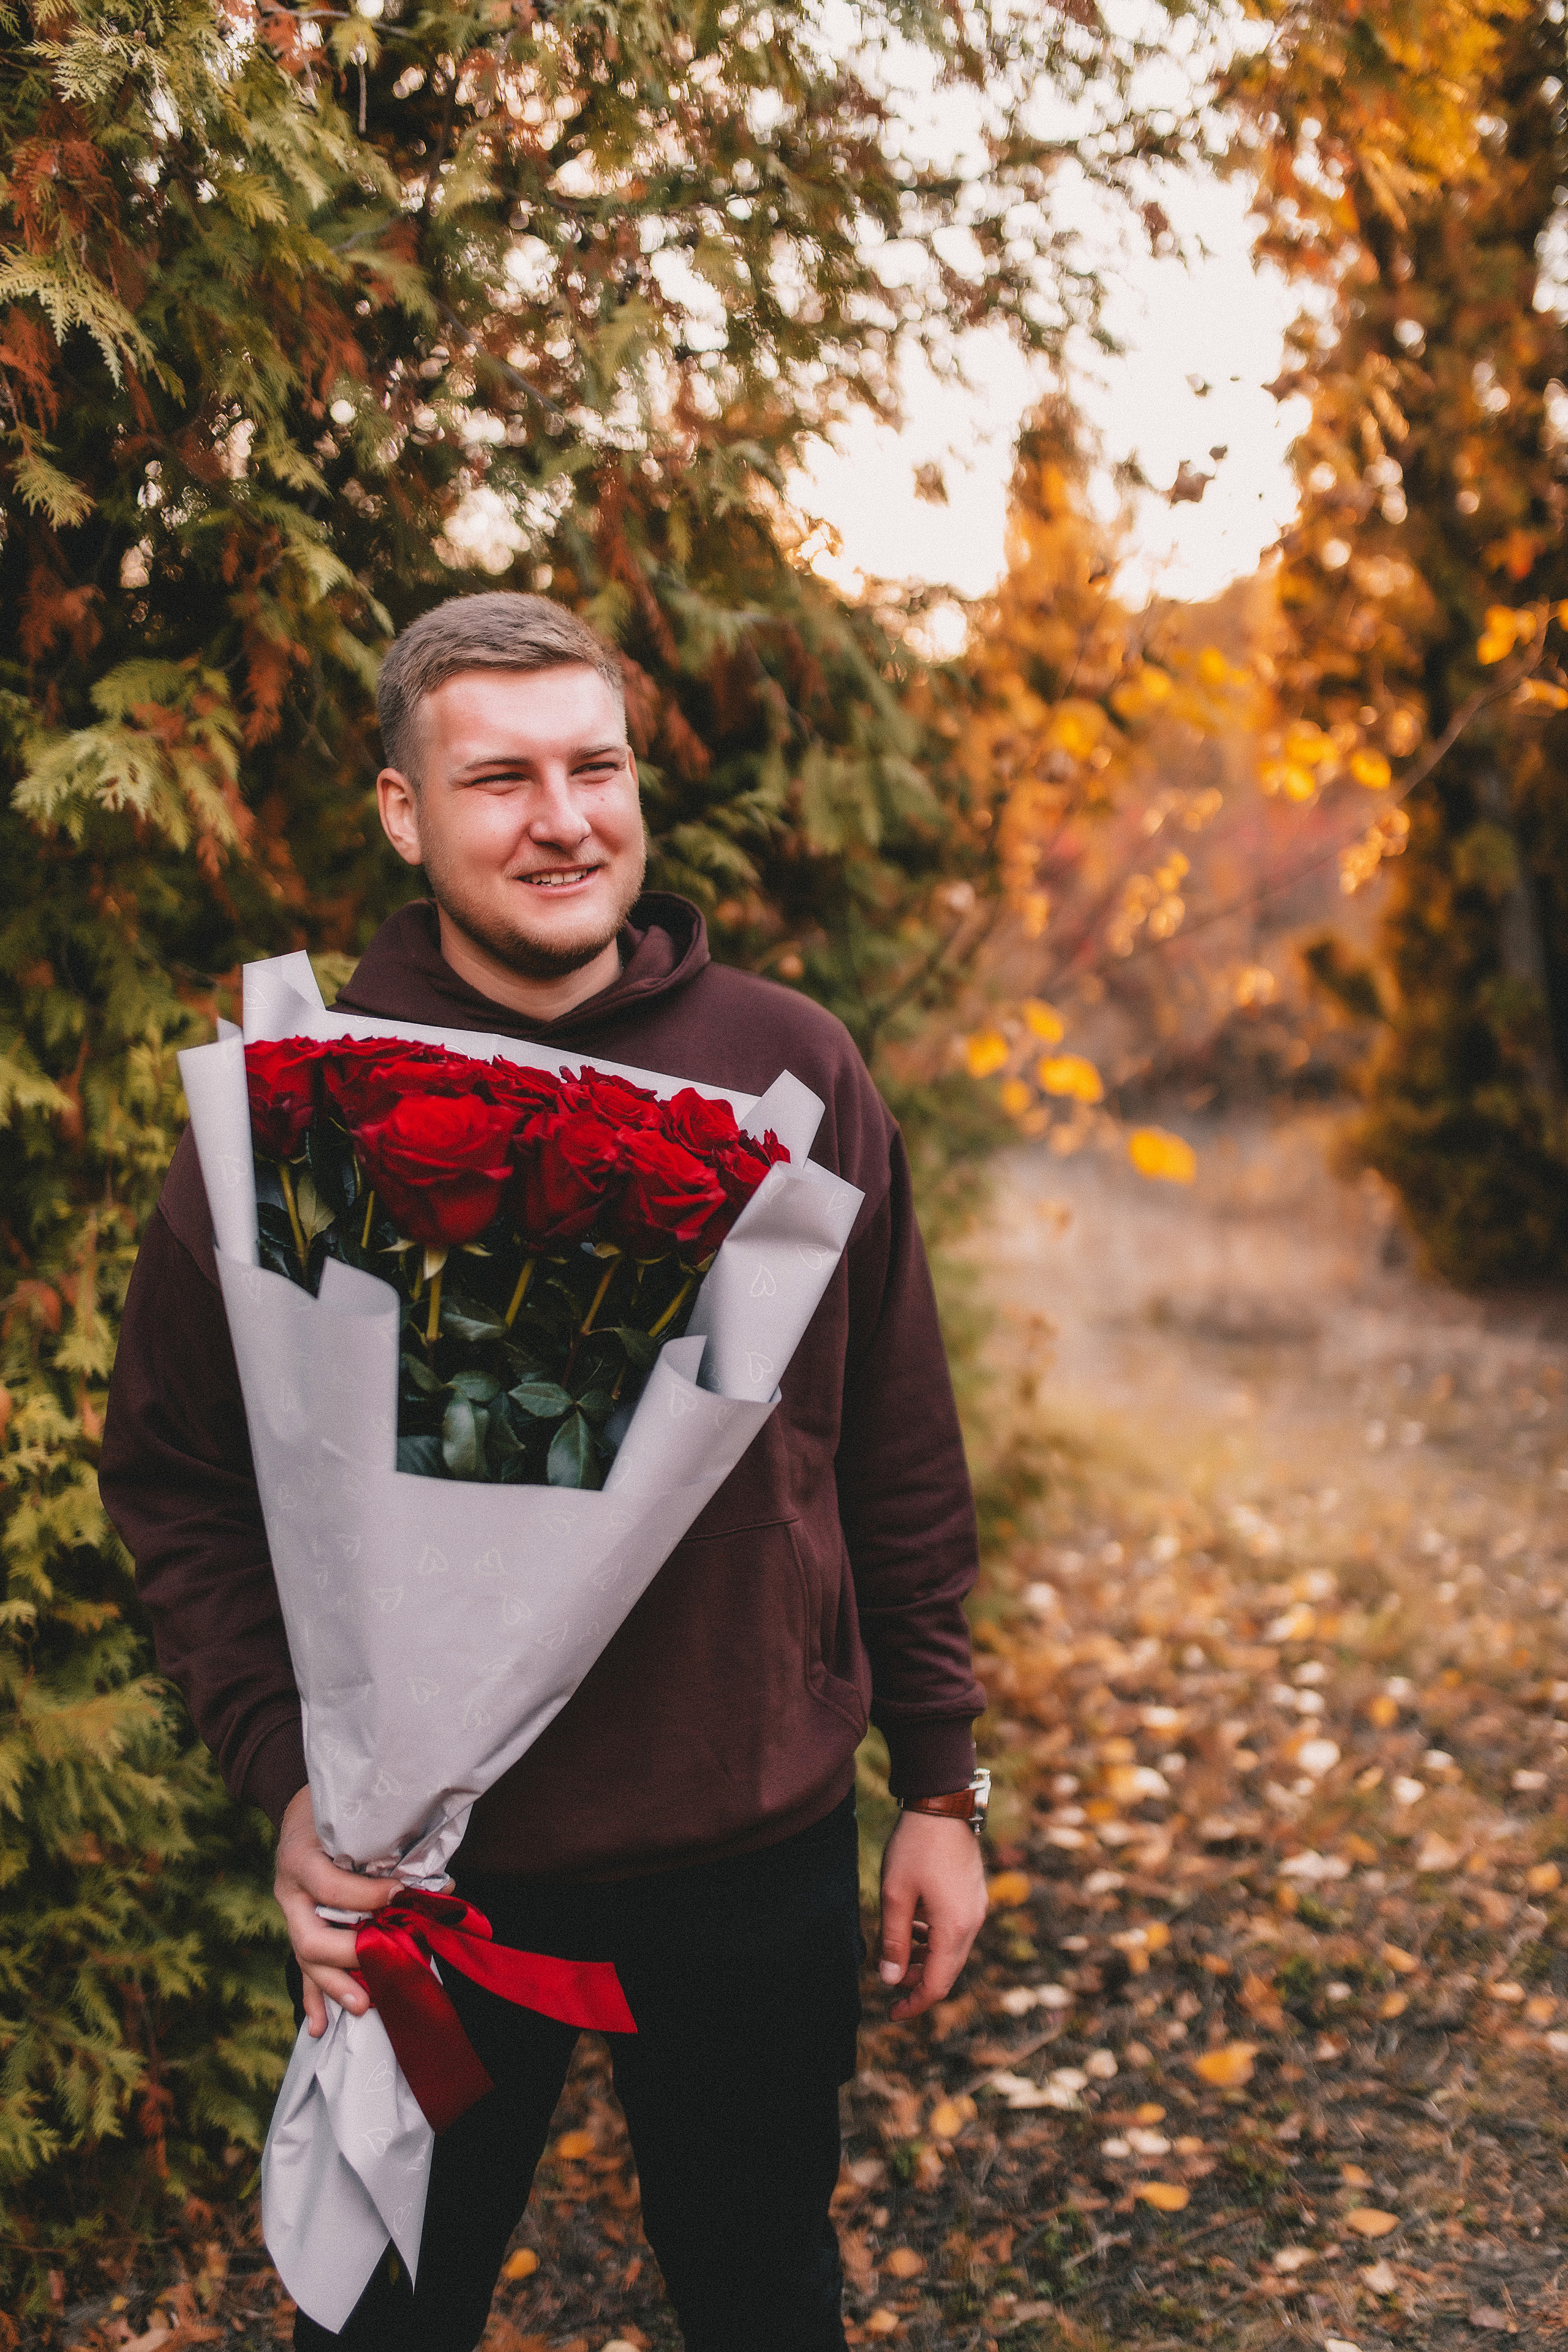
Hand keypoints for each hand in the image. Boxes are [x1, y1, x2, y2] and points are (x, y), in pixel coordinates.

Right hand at [274, 1785, 400, 2038]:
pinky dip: (314, 1996)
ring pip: (307, 1959)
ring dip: (336, 1986)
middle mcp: (289, 1892)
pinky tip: (321, 2026)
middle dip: (351, 1956)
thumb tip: (441, 1888)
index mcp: (300, 1859)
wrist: (302, 1809)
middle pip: (312, 1938)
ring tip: (363, 2006)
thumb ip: (387, 1850)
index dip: (369, 1898)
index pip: (332, 1889)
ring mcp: (290, 1915)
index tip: (404, 1897)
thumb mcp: (354, 1817)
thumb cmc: (335, 1808)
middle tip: (386, 1963)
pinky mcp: (297, 1928)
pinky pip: (302, 1967)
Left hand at [876, 1807, 988, 2022]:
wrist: (943, 1804)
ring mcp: (976, 1908)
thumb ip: (894, 1940)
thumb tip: (890, 1980)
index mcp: (954, 1928)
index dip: (914, 2003)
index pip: (937, 1984)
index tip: (891, 2013)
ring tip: (897, 1950)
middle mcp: (972, 1922)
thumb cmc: (915, 1848)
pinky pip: (956, 1930)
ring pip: (952, 1951)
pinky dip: (935, 1939)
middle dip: (918, 1981)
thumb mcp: (895, 1895)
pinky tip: (914, 1926)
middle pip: (947, 1971)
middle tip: (889, 1979)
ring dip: (926, 1959)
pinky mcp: (974, 1895)